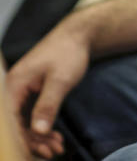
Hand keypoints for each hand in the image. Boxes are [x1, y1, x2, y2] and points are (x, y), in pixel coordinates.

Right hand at [6, 23, 90, 158]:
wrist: (78, 35)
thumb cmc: (68, 52)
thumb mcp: (60, 81)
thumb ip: (47, 105)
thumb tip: (38, 130)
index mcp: (14, 85)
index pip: (10, 121)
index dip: (24, 139)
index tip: (39, 152)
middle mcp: (13, 89)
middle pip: (16, 124)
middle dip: (34, 141)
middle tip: (53, 152)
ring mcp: (22, 91)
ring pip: (25, 121)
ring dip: (40, 136)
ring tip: (57, 147)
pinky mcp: (32, 93)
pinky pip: (32, 115)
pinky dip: (43, 126)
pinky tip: (55, 136)